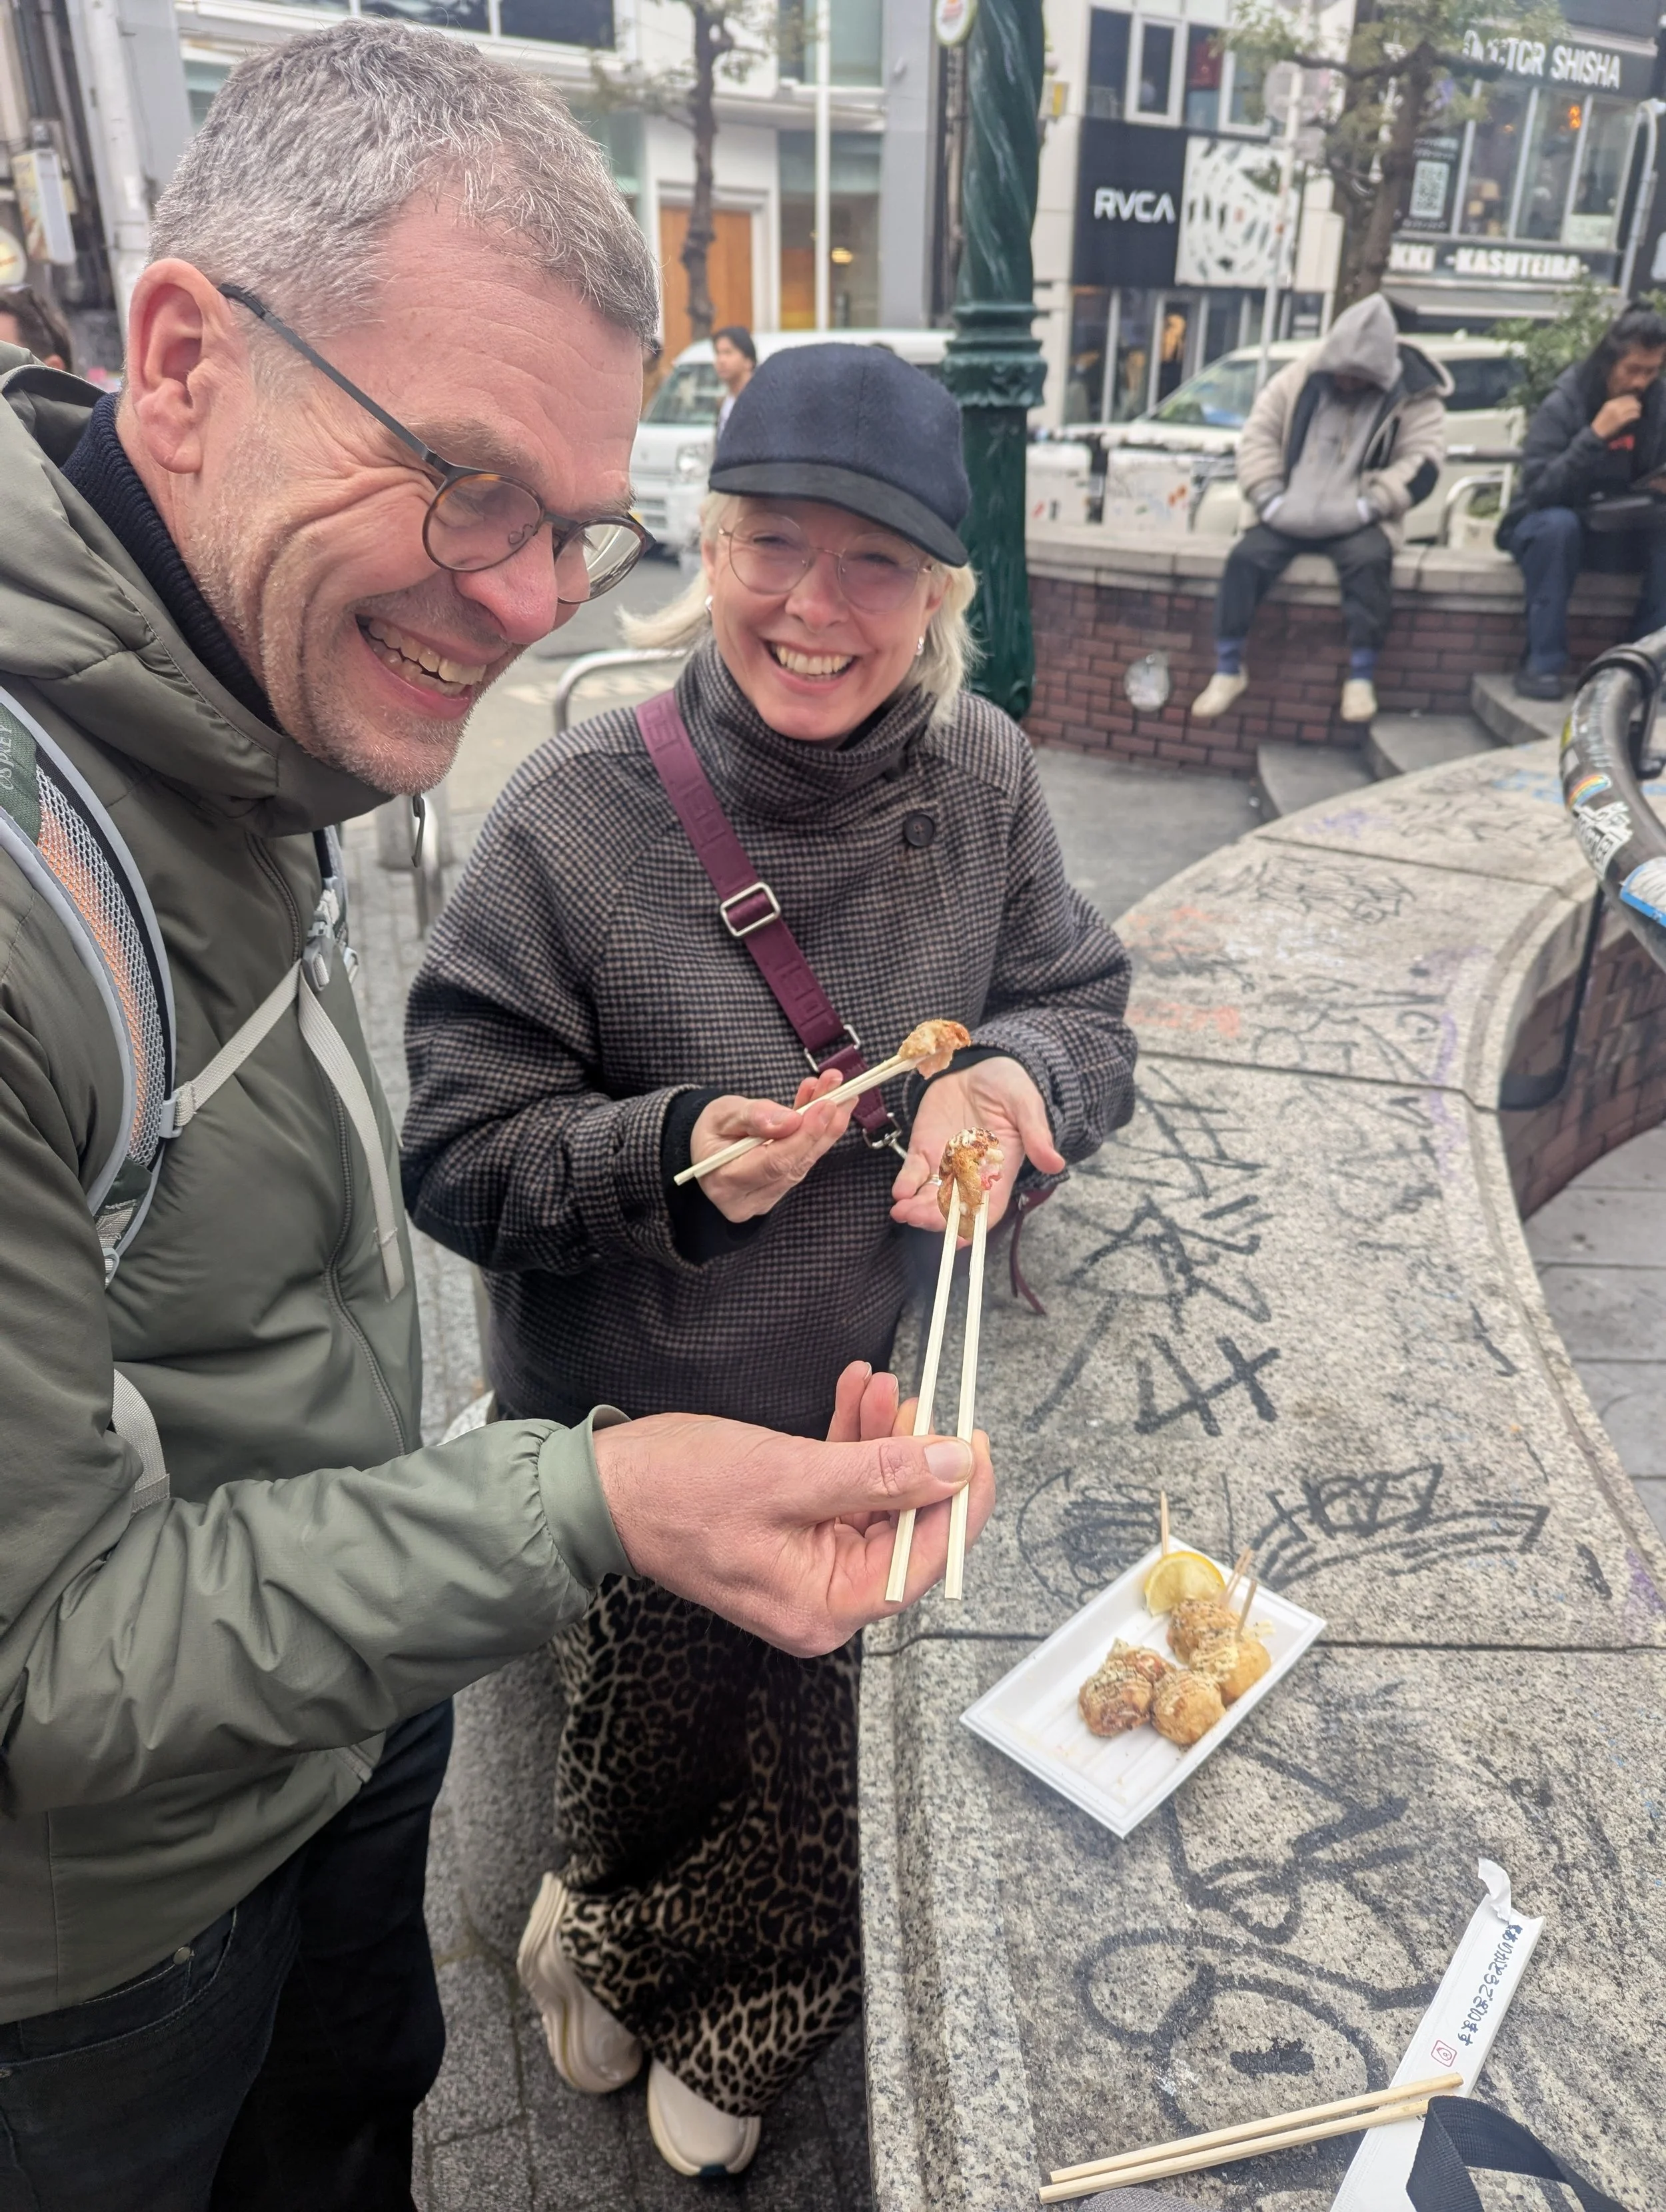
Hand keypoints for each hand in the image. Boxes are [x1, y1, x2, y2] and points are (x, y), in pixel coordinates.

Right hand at [592, 1384, 994, 1655]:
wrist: (605, 1488)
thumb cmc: (679, 1494)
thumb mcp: (790, 1476)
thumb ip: (878, 1473)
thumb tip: (952, 1466)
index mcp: (825, 1606)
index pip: (920, 1562)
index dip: (959, 1502)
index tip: (977, 1448)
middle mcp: (820, 1595)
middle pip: (901, 1526)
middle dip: (915, 1457)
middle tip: (927, 1403)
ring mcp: (806, 1562)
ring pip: (872, 1495)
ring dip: (881, 1437)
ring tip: (881, 1384)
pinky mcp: (791, 1528)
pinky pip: (839, 1485)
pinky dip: (850, 1440)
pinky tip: (855, 1394)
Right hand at [689, 1067, 856, 1221]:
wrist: (707, 1146)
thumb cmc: (711, 1129)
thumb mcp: (723, 1113)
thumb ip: (754, 1116)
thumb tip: (792, 1120)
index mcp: (724, 1181)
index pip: (773, 1162)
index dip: (803, 1135)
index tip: (826, 1105)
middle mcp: (746, 1199)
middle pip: (794, 1164)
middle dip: (822, 1127)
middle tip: (845, 1095)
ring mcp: (765, 1200)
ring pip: (803, 1162)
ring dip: (825, 1127)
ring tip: (841, 1096)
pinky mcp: (779, 1192)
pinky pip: (803, 1162)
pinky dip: (817, 1134)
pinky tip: (828, 1109)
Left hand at [889, 1056, 1063, 1233]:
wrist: (980, 1063)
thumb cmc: (1010, 1086)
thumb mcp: (1026, 1105)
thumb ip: (1036, 1135)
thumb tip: (1056, 1163)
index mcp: (1000, 1170)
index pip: (990, 1207)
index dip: (976, 1226)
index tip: (961, 1239)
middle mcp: (971, 1174)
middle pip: (955, 1207)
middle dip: (936, 1217)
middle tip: (919, 1218)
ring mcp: (946, 1163)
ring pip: (930, 1195)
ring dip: (916, 1207)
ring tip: (903, 1211)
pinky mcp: (925, 1148)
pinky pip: (913, 1172)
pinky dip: (905, 1183)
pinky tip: (898, 1192)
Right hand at [1593, 393, 1642, 439]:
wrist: (1596, 433)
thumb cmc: (1602, 423)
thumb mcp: (1607, 410)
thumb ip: (1616, 405)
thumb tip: (1629, 400)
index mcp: (1611, 403)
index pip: (1627, 396)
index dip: (1633, 399)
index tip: (1635, 402)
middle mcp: (1614, 406)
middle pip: (1632, 400)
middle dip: (1637, 404)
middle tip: (1638, 408)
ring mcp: (1618, 413)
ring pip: (1634, 407)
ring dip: (1637, 410)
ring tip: (1637, 413)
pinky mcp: (1621, 420)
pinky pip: (1633, 415)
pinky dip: (1636, 415)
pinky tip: (1635, 417)